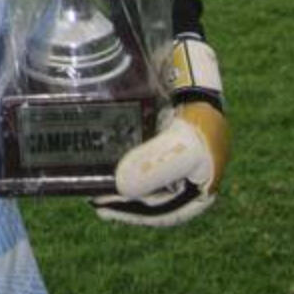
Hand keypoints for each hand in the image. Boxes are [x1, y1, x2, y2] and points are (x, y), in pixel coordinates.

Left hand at [92, 37, 230, 226]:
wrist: (198, 79)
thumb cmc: (198, 117)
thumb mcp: (181, 144)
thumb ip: (155, 165)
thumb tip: (122, 188)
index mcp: (200, 189)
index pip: (164, 212)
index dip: (133, 214)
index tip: (103, 208)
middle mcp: (189, 180)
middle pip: (153, 197)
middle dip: (123, 199)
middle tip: (93, 197)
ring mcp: (177, 162)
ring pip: (146, 179)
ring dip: (122, 182)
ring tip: (95, 182)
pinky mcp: (165, 144)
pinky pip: (143, 159)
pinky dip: (125, 162)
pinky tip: (105, 160)